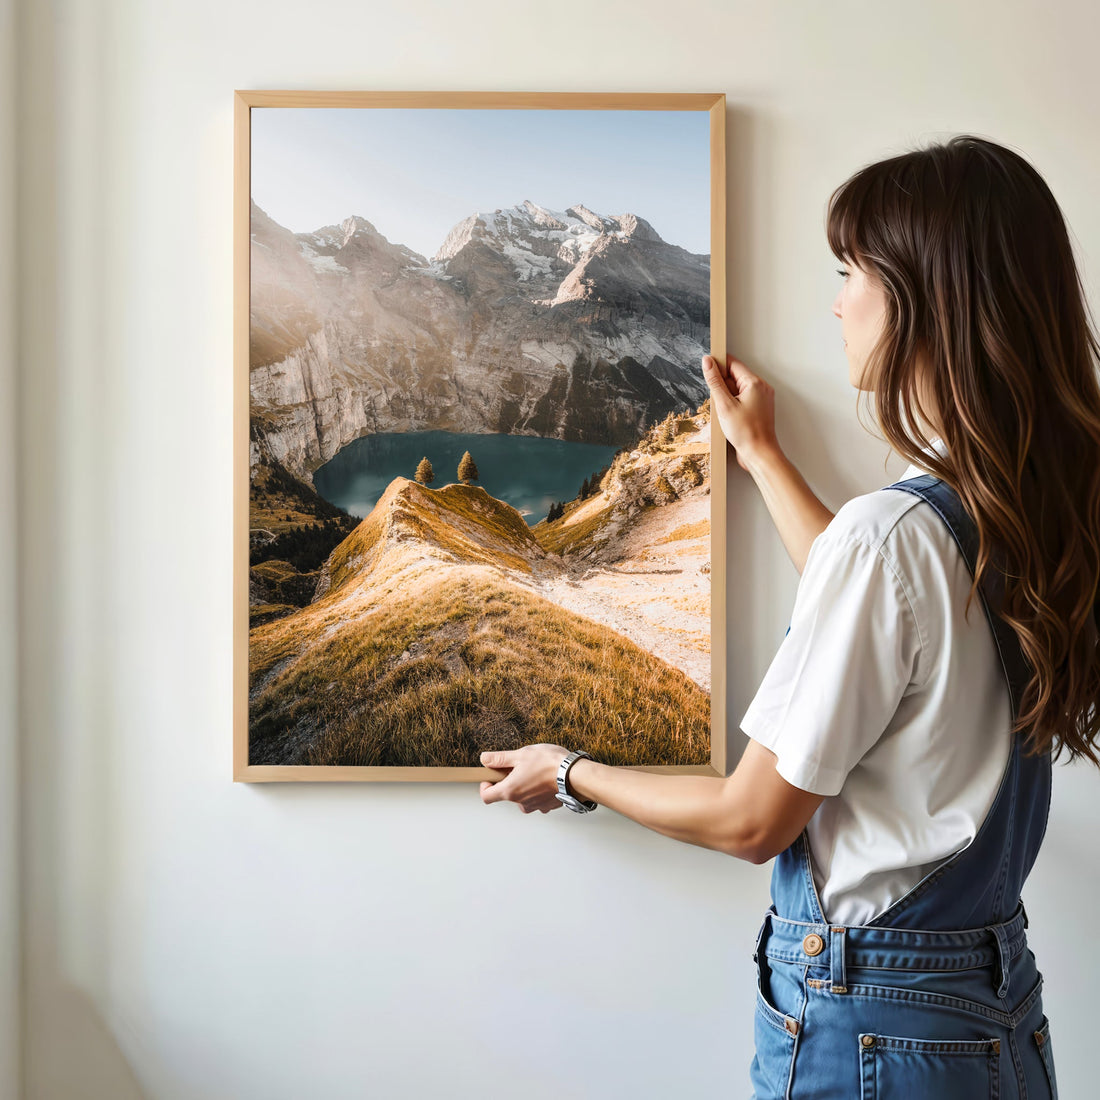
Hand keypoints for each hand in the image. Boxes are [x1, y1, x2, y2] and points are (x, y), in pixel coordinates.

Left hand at [479, 743, 570, 813]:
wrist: (575, 775)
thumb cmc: (549, 764)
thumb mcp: (520, 755)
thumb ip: (499, 758)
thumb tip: (484, 759)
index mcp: (510, 790)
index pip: (486, 796)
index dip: (485, 786)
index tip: (491, 776)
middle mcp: (521, 802)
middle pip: (506, 795)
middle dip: (509, 781)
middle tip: (518, 767)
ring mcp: (535, 806)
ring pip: (523, 797)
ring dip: (524, 786)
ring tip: (535, 771)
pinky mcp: (548, 806)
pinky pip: (537, 799)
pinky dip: (538, 790)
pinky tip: (546, 778)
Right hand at [701, 354, 780, 471]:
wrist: (759, 454)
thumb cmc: (746, 432)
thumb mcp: (724, 405)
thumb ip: (715, 381)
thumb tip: (708, 362)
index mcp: (755, 383)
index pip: (733, 363)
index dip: (718, 365)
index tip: (707, 369)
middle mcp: (761, 388)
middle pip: (735, 376)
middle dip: (722, 386)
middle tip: (719, 402)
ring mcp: (761, 398)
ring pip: (738, 389)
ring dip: (727, 397)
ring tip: (726, 413)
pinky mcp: (759, 408)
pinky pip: (742, 399)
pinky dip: (733, 405)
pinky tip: (730, 417)